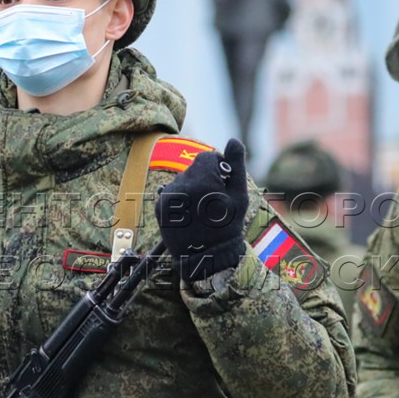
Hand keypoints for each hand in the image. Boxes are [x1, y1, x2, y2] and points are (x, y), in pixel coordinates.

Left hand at [156, 138, 248, 282]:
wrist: (207, 257)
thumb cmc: (228, 226)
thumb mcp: (239, 196)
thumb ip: (236, 165)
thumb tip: (234, 140)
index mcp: (203, 180)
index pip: (207, 157)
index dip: (218, 168)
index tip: (222, 185)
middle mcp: (182, 185)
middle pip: (194, 168)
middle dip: (205, 178)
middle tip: (213, 200)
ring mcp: (168, 197)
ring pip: (182, 180)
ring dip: (191, 188)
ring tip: (201, 210)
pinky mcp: (159, 208)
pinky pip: (171, 193)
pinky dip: (180, 199)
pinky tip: (189, 214)